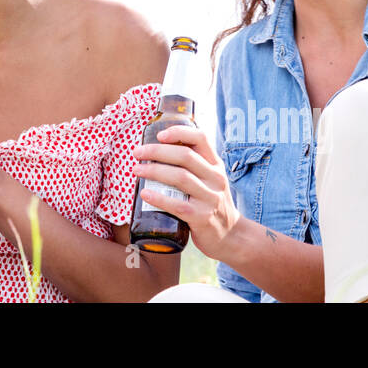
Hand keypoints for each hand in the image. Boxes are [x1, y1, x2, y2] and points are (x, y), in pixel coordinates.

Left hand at [133, 125, 240, 258]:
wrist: (230, 235)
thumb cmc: (211, 202)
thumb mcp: (210, 179)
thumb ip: (194, 164)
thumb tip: (158, 148)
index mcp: (216, 165)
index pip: (201, 138)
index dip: (179, 132)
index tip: (159, 135)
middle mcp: (216, 178)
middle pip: (185, 156)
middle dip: (157, 151)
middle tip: (137, 153)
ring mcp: (210, 198)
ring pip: (180, 177)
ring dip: (154, 171)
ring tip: (137, 170)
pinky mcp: (201, 217)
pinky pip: (177, 204)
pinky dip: (158, 198)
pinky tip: (144, 193)